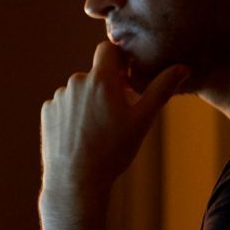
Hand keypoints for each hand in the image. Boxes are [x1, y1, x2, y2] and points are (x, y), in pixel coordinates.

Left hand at [41, 43, 188, 195]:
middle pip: (95, 74)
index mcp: (100, 80)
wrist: (76, 180)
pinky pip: (64, 106)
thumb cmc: (112, 151)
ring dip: (88, 102)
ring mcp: (59, 97)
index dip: (118, 60)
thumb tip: (182, 68)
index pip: (108, 49)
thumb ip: (161, 90)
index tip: (126, 79)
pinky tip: (81, 136)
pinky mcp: (47, 112)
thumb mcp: (142, 121)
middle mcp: (76, 82)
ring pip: (79, 91)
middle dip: (106, 87)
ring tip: (98, 130)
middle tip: (117, 114)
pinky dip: (72, 115)